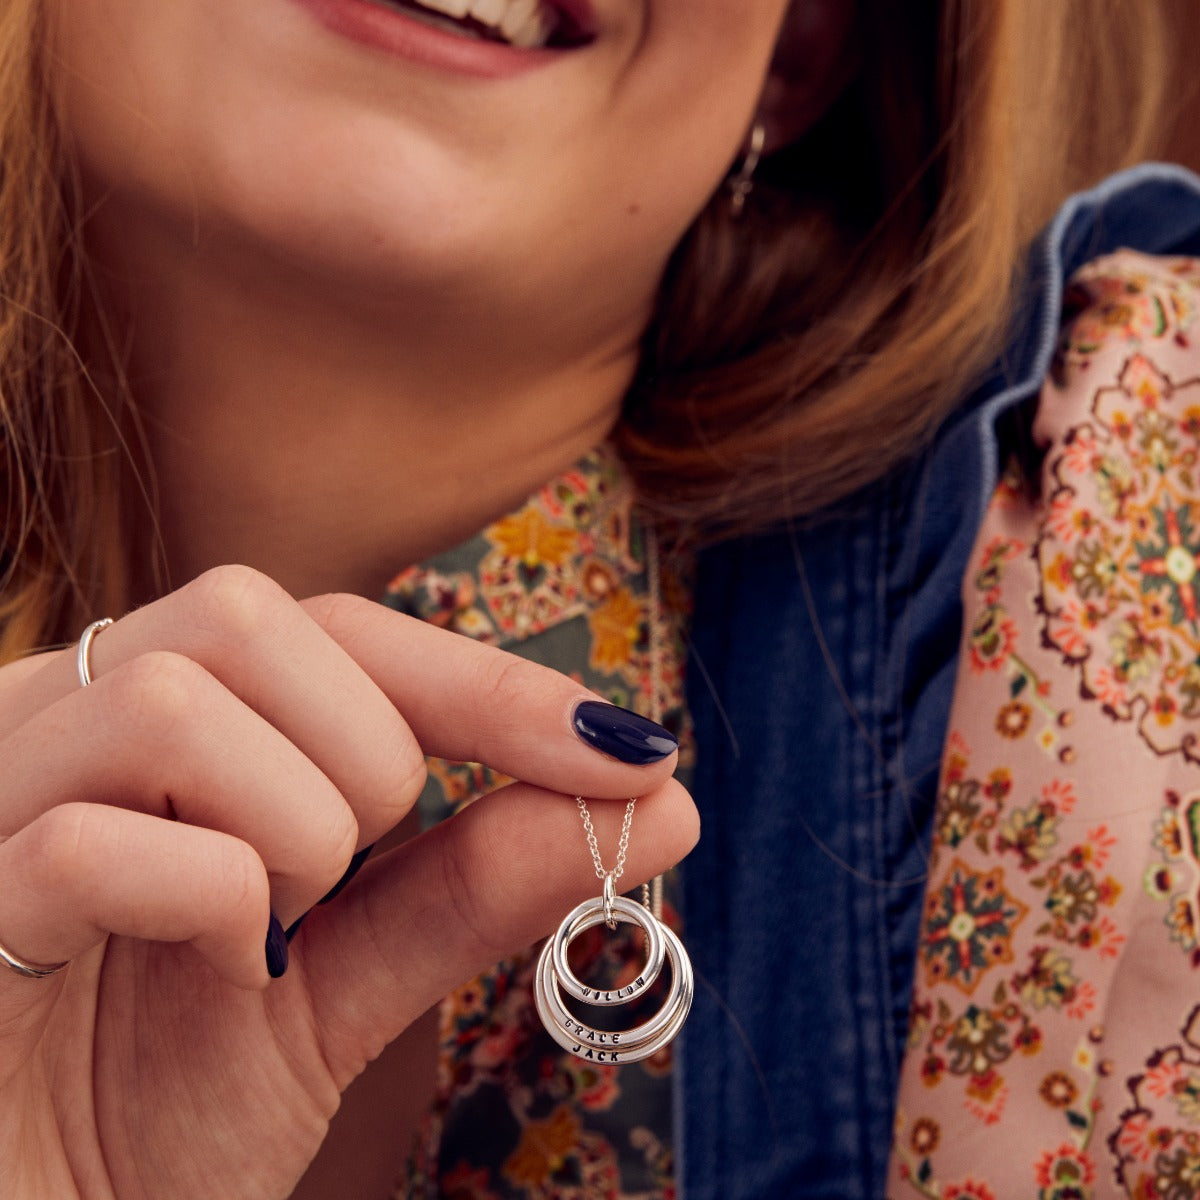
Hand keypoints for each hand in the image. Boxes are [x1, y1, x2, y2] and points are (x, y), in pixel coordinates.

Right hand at [0, 565, 695, 1198]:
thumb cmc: (152, 1106)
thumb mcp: (347, 980)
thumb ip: (476, 878)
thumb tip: (656, 794)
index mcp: (149, 718)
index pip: (328, 626)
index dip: (482, 681)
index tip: (625, 750)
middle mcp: (55, 721)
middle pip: (249, 615)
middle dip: (363, 753)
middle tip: (343, 881)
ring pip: (174, 700)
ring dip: (290, 827)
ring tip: (271, 933)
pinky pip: (91, 838)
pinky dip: (207, 903)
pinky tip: (218, 972)